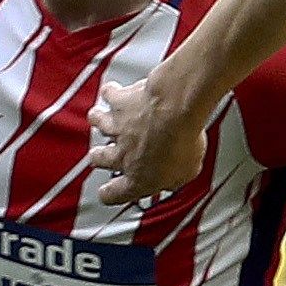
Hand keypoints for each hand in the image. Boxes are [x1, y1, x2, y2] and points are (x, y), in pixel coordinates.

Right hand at [90, 72, 206, 206]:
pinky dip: (110, 92)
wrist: (175, 110)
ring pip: (97, 125)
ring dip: (101, 121)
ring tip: (104, 118)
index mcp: (137, 178)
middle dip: (100, 157)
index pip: (114, 194)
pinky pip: (108, 95)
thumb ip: (175, 178)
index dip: (109, 194)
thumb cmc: (182, 141)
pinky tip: (115, 91)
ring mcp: (117, 127)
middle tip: (104, 154)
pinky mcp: (119, 101)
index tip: (108, 193)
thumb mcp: (187, 172)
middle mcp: (122, 153)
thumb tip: (175, 178)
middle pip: (99, 159)